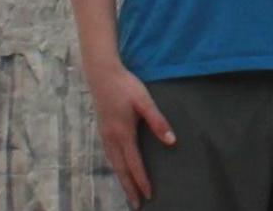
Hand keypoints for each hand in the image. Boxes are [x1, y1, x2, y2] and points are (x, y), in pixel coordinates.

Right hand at [84, 62, 175, 205]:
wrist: (101, 73)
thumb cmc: (125, 86)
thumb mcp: (144, 100)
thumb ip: (157, 120)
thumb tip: (171, 140)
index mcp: (123, 134)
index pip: (134, 163)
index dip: (142, 180)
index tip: (149, 195)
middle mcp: (112, 139)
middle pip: (121, 169)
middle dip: (129, 188)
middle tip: (137, 204)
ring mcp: (105, 135)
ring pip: (113, 164)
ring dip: (121, 179)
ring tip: (128, 192)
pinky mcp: (102, 130)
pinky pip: (109, 156)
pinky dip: (115, 167)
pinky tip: (118, 168)